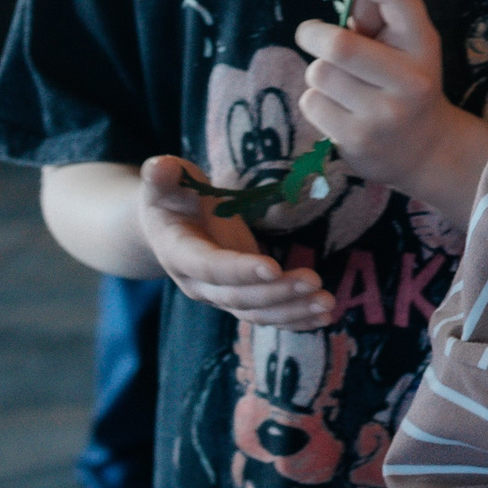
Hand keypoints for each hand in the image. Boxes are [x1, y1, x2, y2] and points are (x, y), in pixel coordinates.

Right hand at [136, 155, 332, 326]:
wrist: (168, 228)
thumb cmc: (172, 198)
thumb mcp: (164, 183)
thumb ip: (163, 177)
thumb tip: (161, 168)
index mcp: (178, 253)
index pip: (209, 267)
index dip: (239, 270)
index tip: (273, 267)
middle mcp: (198, 283)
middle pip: (238, 296)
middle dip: (276, 292)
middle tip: (313, 281)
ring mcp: (220, 295)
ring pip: (256, 312)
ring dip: (292, 310)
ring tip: (326, 303)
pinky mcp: (241, 298)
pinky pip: (267, 316)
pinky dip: (295, 320)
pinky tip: (324, 318)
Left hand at [295, 0, 484, 192]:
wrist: (426, 149)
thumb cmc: (403, 82)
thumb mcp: (402, 45)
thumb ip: (374, 14)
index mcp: (423, 41)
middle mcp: (412, 78)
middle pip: (339, 45)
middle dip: (312, 34)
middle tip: (311, 36)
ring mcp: (386, 113)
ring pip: (319, 74)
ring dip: (317, 73)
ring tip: (339, 85)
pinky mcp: (359, 140)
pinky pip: (311, 103)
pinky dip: (315, 101)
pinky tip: (338, 111)